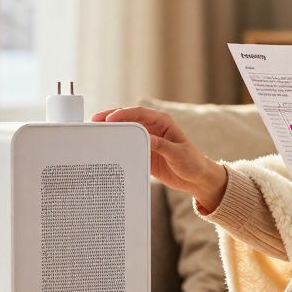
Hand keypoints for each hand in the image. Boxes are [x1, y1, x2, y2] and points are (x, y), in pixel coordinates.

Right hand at [90, 106, 228, 209]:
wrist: (196, 179)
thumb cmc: (193, 162)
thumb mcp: (178, 153)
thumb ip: (161, 145)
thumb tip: (145, 138)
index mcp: (163, 122)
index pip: (140, 113)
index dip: (124, 113)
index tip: (111, 118)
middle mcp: (153, 128)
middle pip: (129, 119)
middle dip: (111, 118)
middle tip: (95, 121)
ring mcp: (147, 140)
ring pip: (126, 131)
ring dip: (112, 131)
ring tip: (95, 131)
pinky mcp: (144, 152)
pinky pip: (128, 145)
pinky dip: (117, 145)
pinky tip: (106, 146)